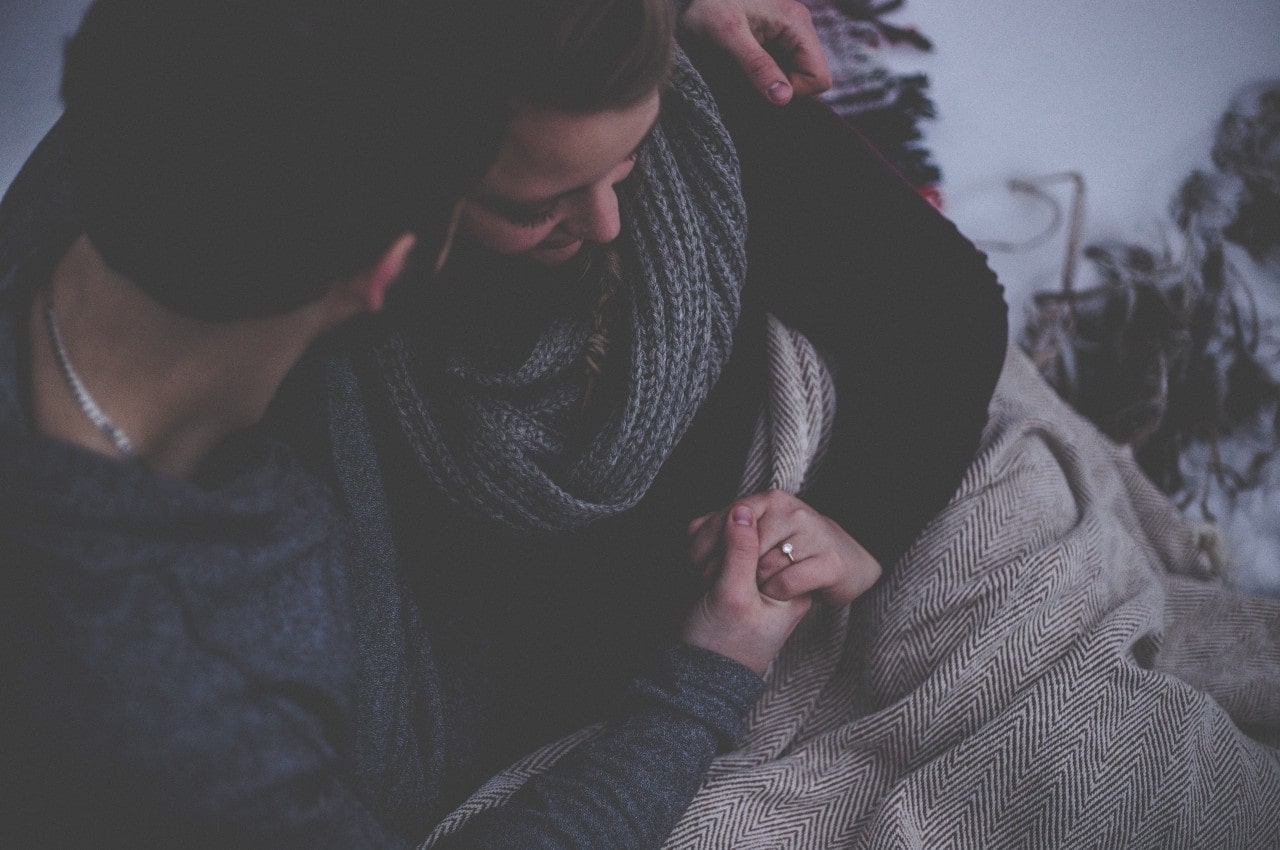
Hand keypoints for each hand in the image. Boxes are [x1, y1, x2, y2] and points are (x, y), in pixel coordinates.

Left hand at [680, 0, 833, 104]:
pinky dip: (764, 76)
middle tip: (748, 80)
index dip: (794, 92)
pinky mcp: (775, 39)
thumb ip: (757, 65)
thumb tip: (783, 99)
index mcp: (797, 23)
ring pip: (795, 76)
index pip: (819, 78)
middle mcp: (799, 28)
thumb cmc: (708, 5)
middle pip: (809, 79)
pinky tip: (742, 69)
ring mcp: (788, 34)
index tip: (762, 87)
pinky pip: (781, 68)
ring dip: (770, 83)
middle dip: (781, 88)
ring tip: (742, 73)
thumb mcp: (728, 36)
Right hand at [681, 504, 812, 673]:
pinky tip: (693, 564)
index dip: (739, 537)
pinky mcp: (731, 583)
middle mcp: (777, 582)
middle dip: (722, 542)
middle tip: (705, 572)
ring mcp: (753, 582)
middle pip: (753, 536)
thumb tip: (742, 510)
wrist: (698, 678)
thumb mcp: (732, 596)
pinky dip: (705, 552)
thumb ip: (740, 551)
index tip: (717, 564)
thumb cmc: (720, 645)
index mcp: (790, 587)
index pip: (771, 536)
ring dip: (710, 547)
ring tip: (698, 575)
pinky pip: (722, 552)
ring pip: (734, 541)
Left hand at [689, 490, 880, 606]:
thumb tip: (691, 527)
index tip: (695, 568)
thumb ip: (725, 531)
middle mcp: (792, 510)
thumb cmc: (796, 551)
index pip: (726, 517)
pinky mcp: (831, 563)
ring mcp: (813, 534)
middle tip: (714, 584)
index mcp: (771, 499)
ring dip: (749, 584)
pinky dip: (774, 593)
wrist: (851, 564)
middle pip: (742, 542)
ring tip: (747, 591)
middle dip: (721, 568)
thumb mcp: (758, 537)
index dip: (704, 544)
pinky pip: (787, 581)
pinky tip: (771, 595)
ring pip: (763, 564)